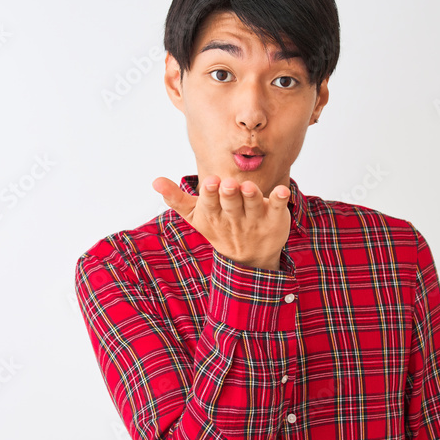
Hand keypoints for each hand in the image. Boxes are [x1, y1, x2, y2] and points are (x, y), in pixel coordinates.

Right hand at [152, 174, 290, 270]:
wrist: (249, 259)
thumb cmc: (219, 227)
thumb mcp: (196, 217)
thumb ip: (176, 199)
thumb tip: (155, 181)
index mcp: (214, 215)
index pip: (210, 204)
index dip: (211, 194)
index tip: (211, 181)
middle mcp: (234, 217)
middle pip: (231, 204)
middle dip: (228, 193)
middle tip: (227, 183)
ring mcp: (255, 218)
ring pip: (253, 205)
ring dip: (251, 195)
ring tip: (249, 187)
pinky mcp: (274, 218)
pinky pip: (278, 207)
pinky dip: (281, 199)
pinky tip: (284, 190)